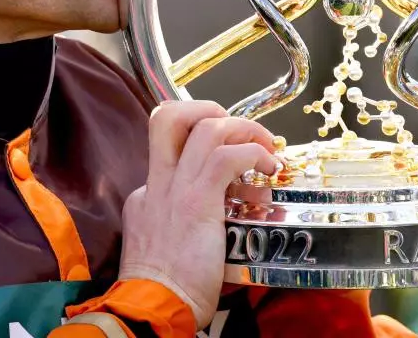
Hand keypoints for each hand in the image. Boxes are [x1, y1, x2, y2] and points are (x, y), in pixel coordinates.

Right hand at [119, 100, 278, 327]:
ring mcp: (174, 189)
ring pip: (206, 127)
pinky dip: (254, 154)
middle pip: (170, 115)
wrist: (154, 309)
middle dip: (208, 109)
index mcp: (148, 195)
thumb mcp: (166, 247)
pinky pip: (227, 157)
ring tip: (266, 148)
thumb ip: (188, 225)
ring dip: (243, 128)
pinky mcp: (196, 202)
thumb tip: (226, 221)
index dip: (206, 145)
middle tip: (239, 129)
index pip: (171, 148)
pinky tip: (269, 169)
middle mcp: (157, 183)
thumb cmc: (166, 292)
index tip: (235, 163)